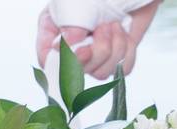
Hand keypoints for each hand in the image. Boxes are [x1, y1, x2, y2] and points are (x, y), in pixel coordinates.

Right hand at [35, 1, 160, 79]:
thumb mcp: (77, 4)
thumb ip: (70, 26)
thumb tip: (64, 48)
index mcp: (54, 30)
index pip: (49, 60)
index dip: (66, 63)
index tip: (85, 50)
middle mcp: (73, 45)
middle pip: (80, 70)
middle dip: (98, 50)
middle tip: (104, 26)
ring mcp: (95, 53)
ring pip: (102, 73)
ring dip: (114, 49)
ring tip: (115, 25)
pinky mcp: (116, 57)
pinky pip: (121, 69)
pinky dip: (127, 52)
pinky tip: (124, 33)